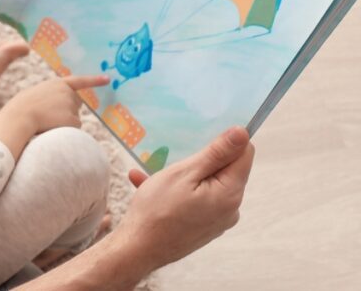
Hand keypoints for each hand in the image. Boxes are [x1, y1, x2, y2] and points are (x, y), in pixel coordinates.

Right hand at [3, 75, 108, 133]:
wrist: (19, 118)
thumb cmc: (20, 108)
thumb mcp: (33, 95)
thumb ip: (47, 96)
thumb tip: (55, 109)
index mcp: (56, 83)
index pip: (79, 81)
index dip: (94, 80)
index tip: (108, 79)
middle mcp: (67, 93)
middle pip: (76, 104)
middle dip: (68, 110)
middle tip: (49, 116)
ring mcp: (70, 106)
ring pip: (73, 118)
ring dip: (63, 122)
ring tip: (44, 122)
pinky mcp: (72, 120)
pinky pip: (72, 129)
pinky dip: (63, 131)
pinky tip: (50, 128)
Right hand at [117, 126, 254, 270]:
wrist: (138, 250)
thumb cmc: (157, 210)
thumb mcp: (184, 174)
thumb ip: (216, 153)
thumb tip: (242, 133)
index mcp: (230, 193)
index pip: (244, 154)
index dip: (225, 141)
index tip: (201, 138)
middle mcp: (230, 208)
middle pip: (225, 170)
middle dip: (199, 160)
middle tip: (171, 159)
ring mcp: (217, 221)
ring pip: (206, 185)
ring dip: (183, 176)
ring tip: (152, 174)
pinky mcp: (203, 227)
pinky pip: (195, 201)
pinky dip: (176, 193)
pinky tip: (148, 186)